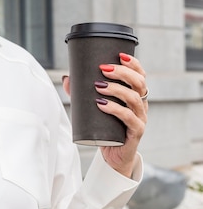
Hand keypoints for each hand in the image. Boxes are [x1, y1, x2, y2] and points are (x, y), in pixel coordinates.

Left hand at [63, 53, 146, 177]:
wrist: (113, 153)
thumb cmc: (106, 127)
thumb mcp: (95, 107)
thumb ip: (82, 93)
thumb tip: (68, 78)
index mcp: (135, 96)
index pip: (140, 76)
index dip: (133, 64)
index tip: (120, 55)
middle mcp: (141, 106)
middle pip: (139, 83)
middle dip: (122, 73)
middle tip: (104, 68)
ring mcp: (140, 119)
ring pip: (135, 99)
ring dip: (116, 89)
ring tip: (99, 86)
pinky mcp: (135, 133)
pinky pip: (129, 119)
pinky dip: (115, 109)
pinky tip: (102, 105)